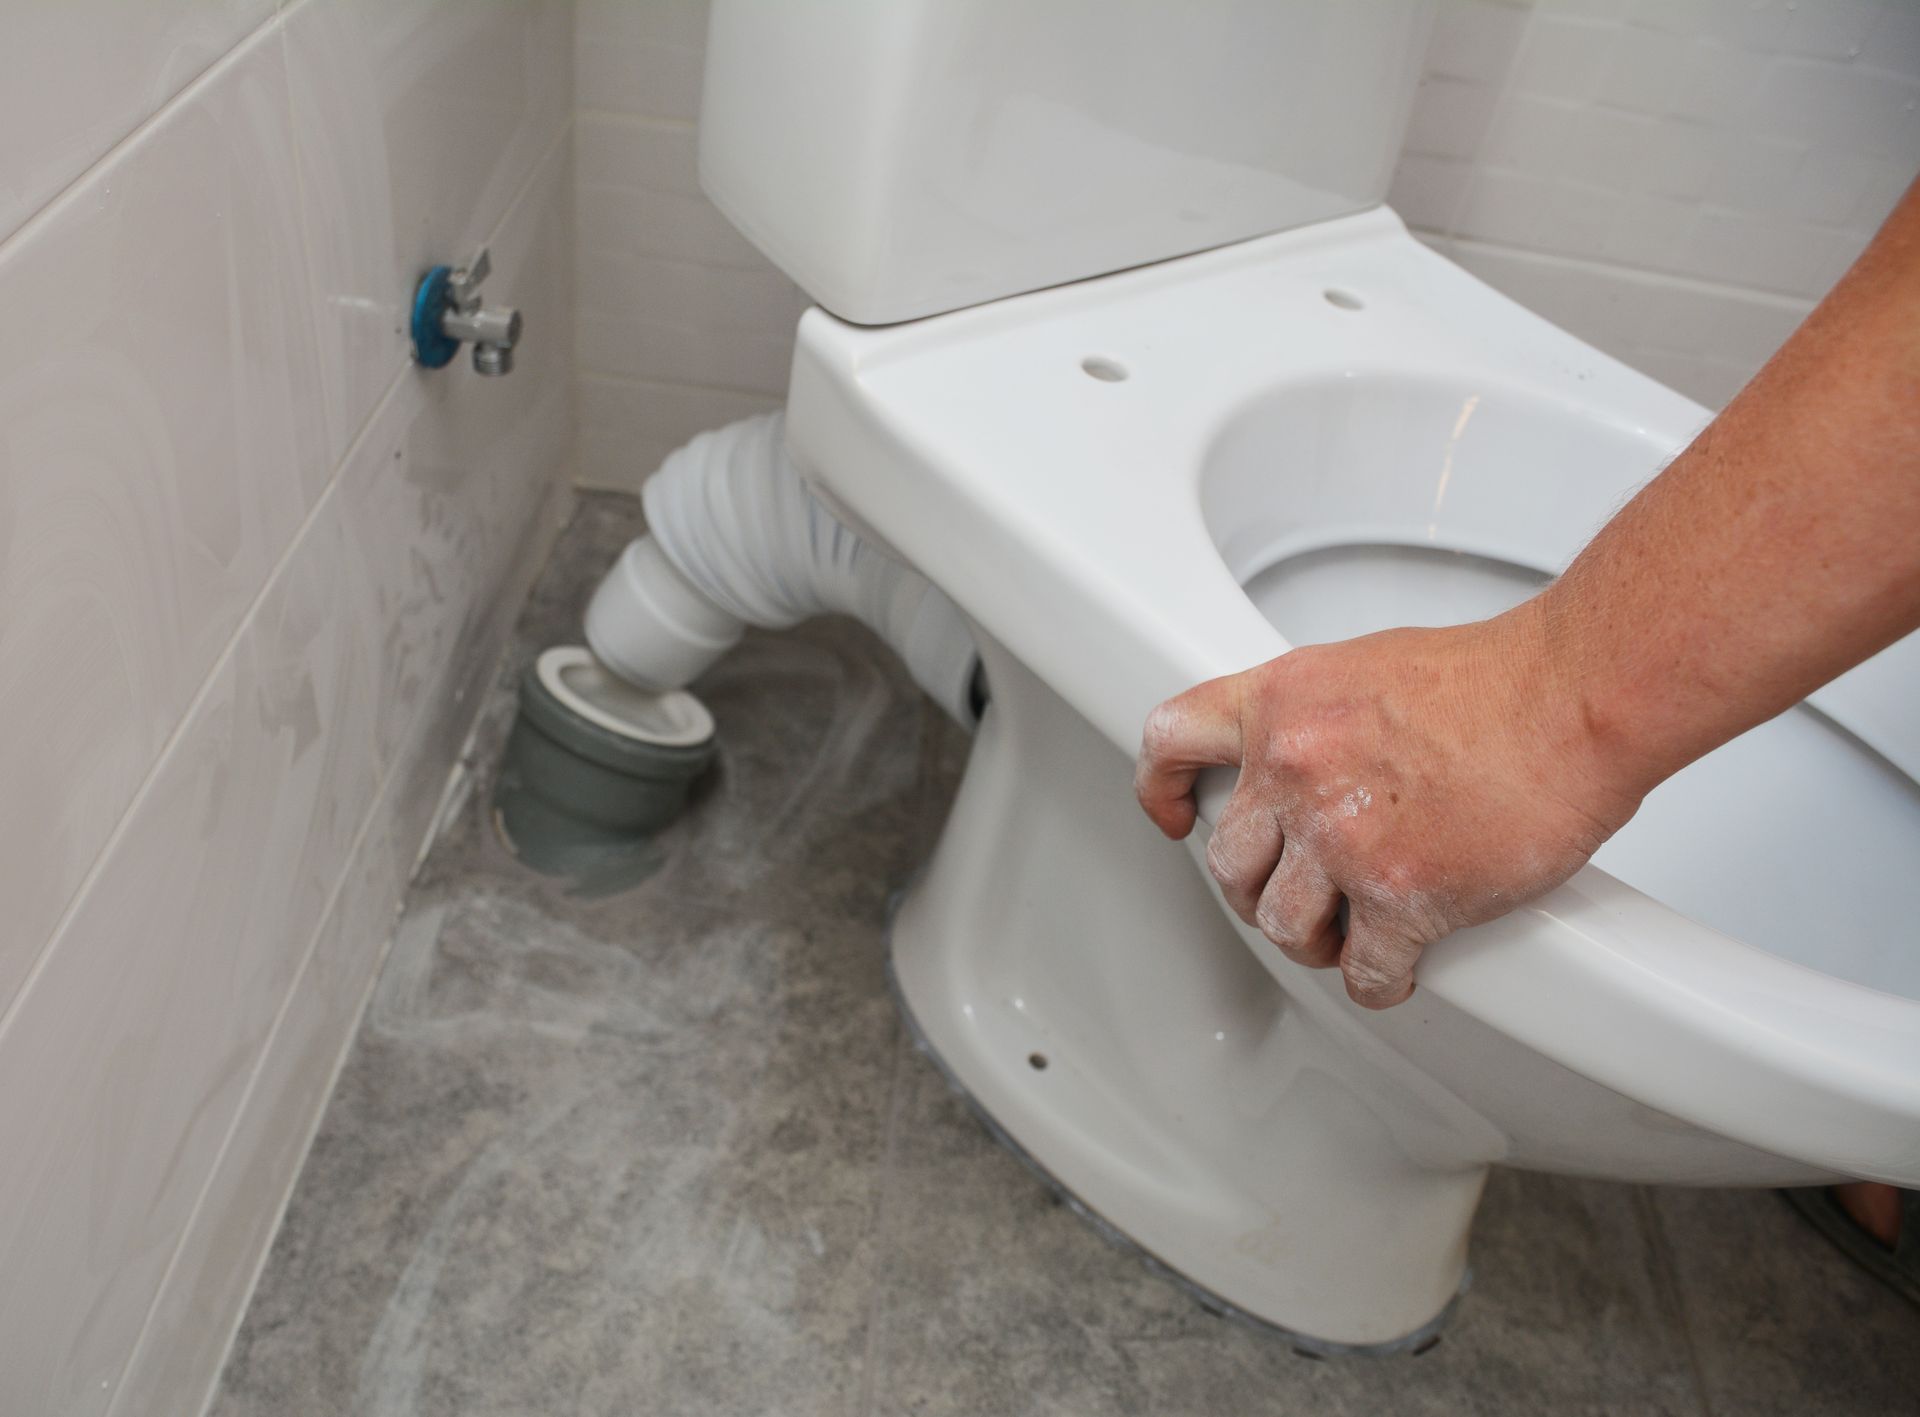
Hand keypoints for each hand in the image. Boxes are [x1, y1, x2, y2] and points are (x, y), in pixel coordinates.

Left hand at [1133, 603, 1643, 1008]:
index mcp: (1280, 704)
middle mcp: (1294, 769)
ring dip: (1311, 941)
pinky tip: (1394, 974)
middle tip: (1292, 895)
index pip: (1173, 741)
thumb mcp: (1365, 667)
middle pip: (1229, 861)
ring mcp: (1341, 838)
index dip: (1160, 788)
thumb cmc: (1496, 677)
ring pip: (1283, 924)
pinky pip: (1364, 969)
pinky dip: (1378, 982)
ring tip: (1344, 938)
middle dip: (1256, 890)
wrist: (1574, 697)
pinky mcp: (1402, 898)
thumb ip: (1316, 715)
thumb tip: (1302, 757)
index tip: (1168, 814)